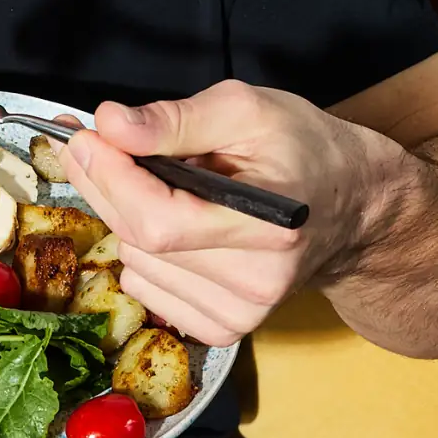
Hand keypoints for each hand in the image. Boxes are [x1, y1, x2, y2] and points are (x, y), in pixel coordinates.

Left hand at [56, 81, 405, 346]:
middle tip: (93, 141)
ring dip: (123, 212)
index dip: (110, 177)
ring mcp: (241, 313)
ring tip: (157, 179)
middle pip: (140, 240)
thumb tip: (110, 125)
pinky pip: (146, 286)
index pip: (160, 220)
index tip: (86, 136)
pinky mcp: (225, 328)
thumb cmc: (302, 148)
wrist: (352, 205)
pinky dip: (140, 249)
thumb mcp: (245, 109)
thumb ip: (175, 119)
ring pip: (136, 260)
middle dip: (103, 183)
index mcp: (268, 224)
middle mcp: (256, 281)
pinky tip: (170, 221)